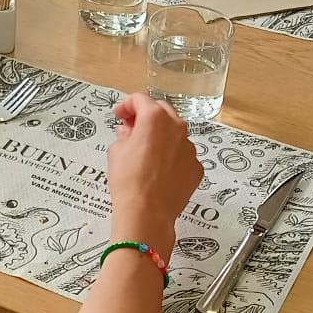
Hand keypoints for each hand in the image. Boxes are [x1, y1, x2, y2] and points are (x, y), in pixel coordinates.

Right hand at [107, 93, 203, 258]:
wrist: (147, 213)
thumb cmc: (129, 181)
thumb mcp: (116, 151)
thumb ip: (124, 134)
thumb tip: (129, 133)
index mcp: (155, 118)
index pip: (140, 100)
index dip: (126, 105)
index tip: (119, 115)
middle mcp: (177, 128)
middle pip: (161, 111)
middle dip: (146, 115)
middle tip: (132, 127)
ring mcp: (190, 148)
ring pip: (174, 133)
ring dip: (161, 136)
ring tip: (145, 151)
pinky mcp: (196, 168)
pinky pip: (182, 155)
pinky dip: (172, 156)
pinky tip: (159, 170)